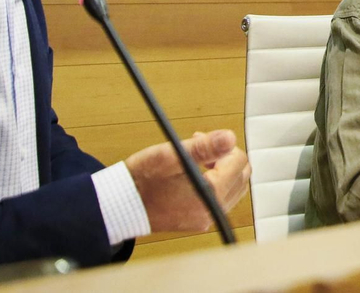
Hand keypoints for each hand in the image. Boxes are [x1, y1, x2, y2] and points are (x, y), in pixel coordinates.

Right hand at [126, 129, 250, 233]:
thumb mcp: (173, 155)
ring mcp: (204, 219)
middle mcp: (211, 211)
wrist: (119, 205)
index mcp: (210, 195)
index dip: (224, 146)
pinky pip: (219, 200)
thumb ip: (204, 147)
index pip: (239, 163)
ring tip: (197, 159)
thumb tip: (230, 137)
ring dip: (221, 169)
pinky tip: (193, 175)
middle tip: (201, 147)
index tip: (202, 139)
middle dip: (225, 157)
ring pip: (232, 189)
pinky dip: (214, 184)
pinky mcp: (196, 221)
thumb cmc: (142, 179)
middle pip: (240, 177)